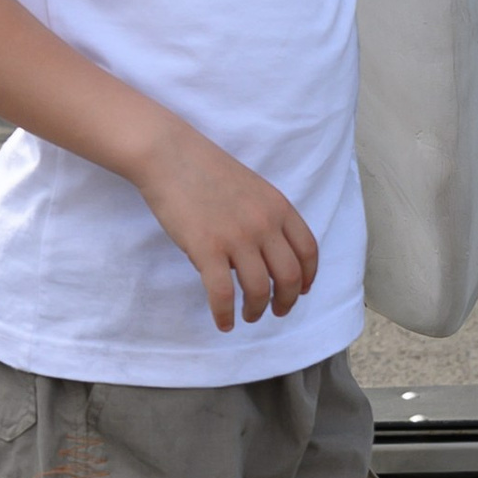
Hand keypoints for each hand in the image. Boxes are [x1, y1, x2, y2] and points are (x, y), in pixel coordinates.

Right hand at [132, 126, 318, 331]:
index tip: (301, 291)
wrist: (169, 155)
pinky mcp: (207, 248)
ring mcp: (237, 237)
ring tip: (248, 316)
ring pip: (259, 289)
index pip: (307, 250)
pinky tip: (223, 322)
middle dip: (286, 301)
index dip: (307, 277)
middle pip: (289, 276)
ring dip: (257, 310)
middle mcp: (264, 224)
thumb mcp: (251, 188)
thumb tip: (266, 255)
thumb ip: (265, 217)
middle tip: (276, 311)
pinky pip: (223, 294)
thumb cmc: (205, 169)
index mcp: (278, 207)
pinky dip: (225, 314)